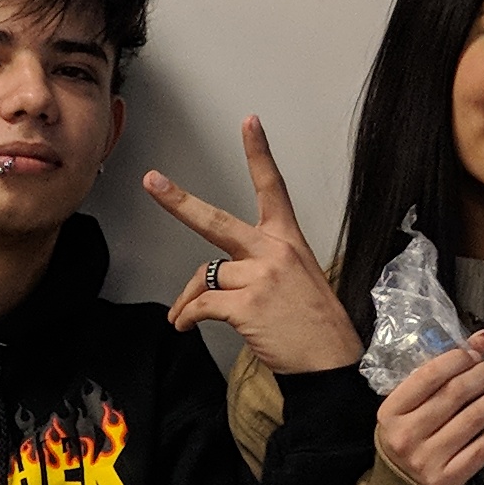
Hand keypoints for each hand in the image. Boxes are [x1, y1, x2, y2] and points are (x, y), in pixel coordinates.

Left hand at [142, 118, 362, 377]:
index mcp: (288, 240)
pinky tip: (186, 326)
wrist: (330, 362)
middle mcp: (273, 251)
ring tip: (185, 318)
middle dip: (179, 201)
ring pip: (204, 275)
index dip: (259, 153)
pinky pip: (203, 304)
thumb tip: (212, 282)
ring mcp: (260, 276)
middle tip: (152, 181)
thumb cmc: (314, 326)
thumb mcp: (298, 281)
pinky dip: (189, 316)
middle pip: (216, 220)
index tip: (249, 122)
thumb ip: (257, 269)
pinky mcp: (247, 305)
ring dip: (188, 299)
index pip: (272, 188)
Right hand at [375, 337, 483, 484]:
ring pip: (474, 419)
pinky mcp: (449, 478)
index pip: (428, 376)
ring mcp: (427, 459)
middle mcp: (406, 436)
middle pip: (454, 395)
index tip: (476, 355)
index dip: (457, 359)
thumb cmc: (412, 435)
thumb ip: (445, 369)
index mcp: (391, 412)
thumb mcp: (415, 404)